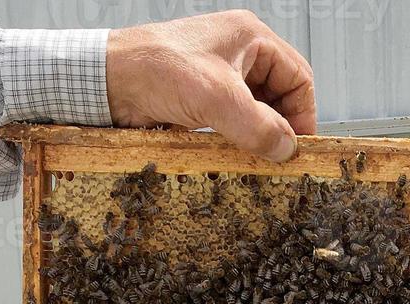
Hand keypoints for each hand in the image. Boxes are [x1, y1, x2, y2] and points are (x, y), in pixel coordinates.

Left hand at [106, 10, 315, 162]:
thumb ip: (259, 126)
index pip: (298, 76)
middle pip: (279, 95)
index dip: (304, 113)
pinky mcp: (200, 97)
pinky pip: (232, 120)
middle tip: (277, 157)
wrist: (105, 80)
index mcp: (250, 38)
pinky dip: (237, 138)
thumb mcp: (217, 99)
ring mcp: (218, 75)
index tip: (298, 147)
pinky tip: (233, 154)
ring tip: (256, 158)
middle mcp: (238, 53)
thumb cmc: (156, 70)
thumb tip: (287, 149)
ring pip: (255, 110)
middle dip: (280, 126)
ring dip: (257, 135)